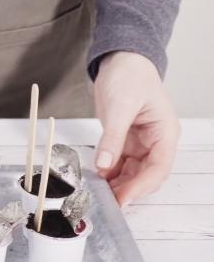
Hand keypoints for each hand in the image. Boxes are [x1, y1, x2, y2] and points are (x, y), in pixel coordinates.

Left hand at [94, 51, 180, 206]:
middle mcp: (156, 141)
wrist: (121, 60)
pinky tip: (96, 179)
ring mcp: (140, 143)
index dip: (142, 185)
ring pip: (132, 172)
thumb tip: (105, 164)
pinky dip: (108, 173)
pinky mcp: (124, 141)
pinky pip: (119, 163)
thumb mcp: (120, 106)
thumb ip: (113, 137)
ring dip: (117, 184)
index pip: (159, 167)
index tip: (123, 198)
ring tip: (99, 193)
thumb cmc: (129, 76)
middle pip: (146, 175)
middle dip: (128, 189)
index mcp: (164, 132)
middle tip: (107, 201)